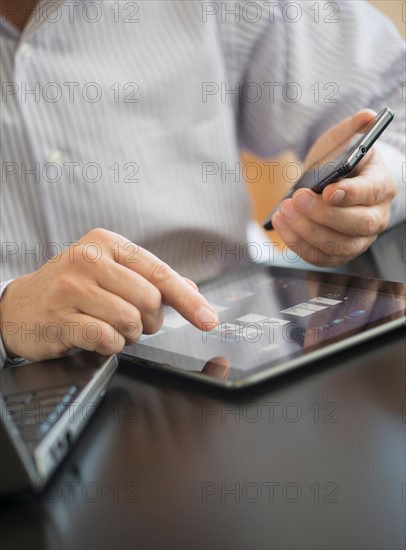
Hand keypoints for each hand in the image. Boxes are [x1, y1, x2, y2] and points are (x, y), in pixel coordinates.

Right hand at [0, 228, 218, 361]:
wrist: (19, 307)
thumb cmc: (71, 288)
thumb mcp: (110, 272)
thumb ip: (151, 279)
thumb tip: (193, 292)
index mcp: (106, 243)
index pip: (160, 272)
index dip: (189, 299)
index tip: (209, 319)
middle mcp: (88, 259)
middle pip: (150, 300)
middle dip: (150, 321)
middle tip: (134, 323)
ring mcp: (71, 287)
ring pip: (130, 320)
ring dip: (129, 334)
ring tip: (112, 328)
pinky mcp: (60, 317)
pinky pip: (107, 338)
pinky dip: (111, 345)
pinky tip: (98, 338)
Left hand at [271, 110, 396, 265]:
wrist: (331, 186)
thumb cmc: (339, 164)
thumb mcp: (343, 143)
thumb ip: (352, 129)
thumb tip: (367, 116)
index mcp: (381, 187)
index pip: (372, 193)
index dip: (351, 194)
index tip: (328, 190)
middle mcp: (375, 218)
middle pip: (356, 225)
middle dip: (322, 215)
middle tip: (296, 199)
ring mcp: (358, 240)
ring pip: (336, 245)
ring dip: (305, 231)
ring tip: (283, 211)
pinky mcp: (339, 254)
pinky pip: (319, 257)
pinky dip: (297, 243)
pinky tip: (281, 225)